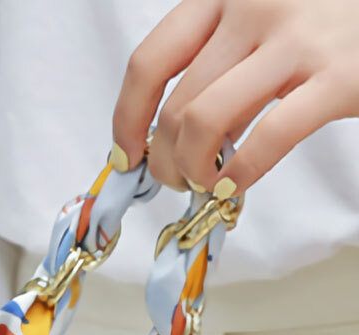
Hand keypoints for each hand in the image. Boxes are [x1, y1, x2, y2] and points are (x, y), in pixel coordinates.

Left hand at [112, 0, 358, 195]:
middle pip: (175, 105)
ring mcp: (299, 38)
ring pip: (205, 123)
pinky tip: (234, 187)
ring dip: (193, 170)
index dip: (127, 119)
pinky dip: (239, 175)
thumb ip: (218, 70)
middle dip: (164, 159)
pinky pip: (268, 138)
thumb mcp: (260, 28)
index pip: (149, 63)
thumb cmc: (325, 23)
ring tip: (206, 184)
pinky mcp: (340, 76)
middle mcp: (255, 5)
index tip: (125, 156)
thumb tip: (168, 140)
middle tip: (176, 180)